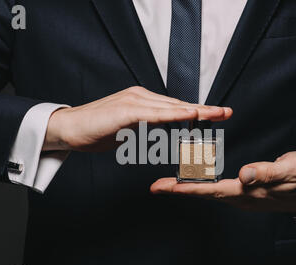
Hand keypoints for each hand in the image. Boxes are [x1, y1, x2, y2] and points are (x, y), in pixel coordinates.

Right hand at [43, 86, 232, 151]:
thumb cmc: (97, 130)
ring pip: (169, 107)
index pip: (175, 107)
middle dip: (204, 110)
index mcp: (143, 102)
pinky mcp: (124, 110)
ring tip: (216, 114)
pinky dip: (172, 114)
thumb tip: (160, 135)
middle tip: (226, 112)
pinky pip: (153, 113)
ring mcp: (133, 101)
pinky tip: (188, 114)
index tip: (217, 115)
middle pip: (178, 104)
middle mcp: (141, 97)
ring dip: (194, 111)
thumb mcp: (128, 130)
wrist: (69, 129)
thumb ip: (145, 129)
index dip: (197, 111)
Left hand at [151, 152, 295, 213]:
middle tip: (156, 185)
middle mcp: (242, 197)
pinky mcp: (247, 192)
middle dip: (179, 189)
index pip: (211, 190)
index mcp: (249, 192)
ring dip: (189, 187)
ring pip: (210, 192)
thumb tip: (245, 175)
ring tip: (168, 181)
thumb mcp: (293, 169)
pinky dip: (203, 184)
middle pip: (204, 193)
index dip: (186, 188)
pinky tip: (196, 178)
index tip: (164, 187)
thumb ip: (269, 172)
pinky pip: (219, 189)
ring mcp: (244, 196)